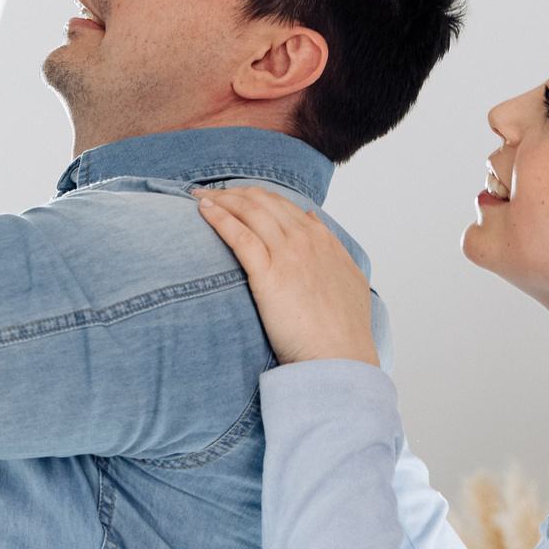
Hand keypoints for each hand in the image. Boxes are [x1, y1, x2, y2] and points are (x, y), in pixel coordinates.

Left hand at [193, 186, 379, 365]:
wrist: (339, 357)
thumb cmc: (343, 329)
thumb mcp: (349, 278)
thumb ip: (332, 248)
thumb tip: (311, 221)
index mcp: (322, 239)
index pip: (281, 205)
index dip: (254, 197)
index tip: (235, 197)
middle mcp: (305, 239)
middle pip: (262, 202)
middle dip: (233, 192)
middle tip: (209, 192)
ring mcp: (287, 254)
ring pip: (249, 211)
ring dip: (221, 199)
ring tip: (199, 196)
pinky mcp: (268, 274)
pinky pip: (239, 235)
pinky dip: (219, 218)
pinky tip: (203, 210)